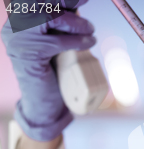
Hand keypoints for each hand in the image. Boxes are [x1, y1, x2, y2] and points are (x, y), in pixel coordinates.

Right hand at [1, 1, 95, 140]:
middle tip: (85, 4)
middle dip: (66, 2)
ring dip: (75, 22)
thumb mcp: (55, 42)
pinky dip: (77, 41)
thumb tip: (77, 5)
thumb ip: (60, 25)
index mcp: (18, 21)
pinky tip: (89, 42)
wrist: (43, 103)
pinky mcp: (28, 54)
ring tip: (90, 30)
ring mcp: (18, 40)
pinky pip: (56, 42)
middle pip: (41, 3)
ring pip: (49, 18)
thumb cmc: (51, 72)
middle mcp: (14, 28)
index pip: (38, 1)